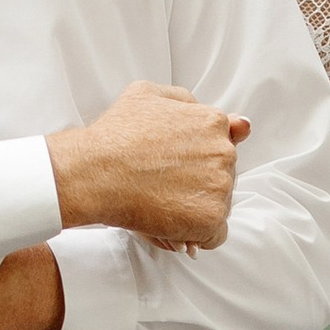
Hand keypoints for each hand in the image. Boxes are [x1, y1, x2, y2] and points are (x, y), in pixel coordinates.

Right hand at [49, 81, 249, 251]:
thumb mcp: (147, 94)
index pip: (223, 145)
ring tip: (162, 202)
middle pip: (223, 175)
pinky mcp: (210, 217)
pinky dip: (196, 235)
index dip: (198, 159)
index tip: (177, 167)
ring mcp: (220, 185)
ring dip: (196, 208)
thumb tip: (234, 122)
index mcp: (212, 121)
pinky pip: (215, 235)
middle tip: (163, 184)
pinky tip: (172, 224)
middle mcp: (223, 151)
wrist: (95, 173)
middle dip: (199, 182)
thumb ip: (187, 101)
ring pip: (220, 204)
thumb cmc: (115, 135)